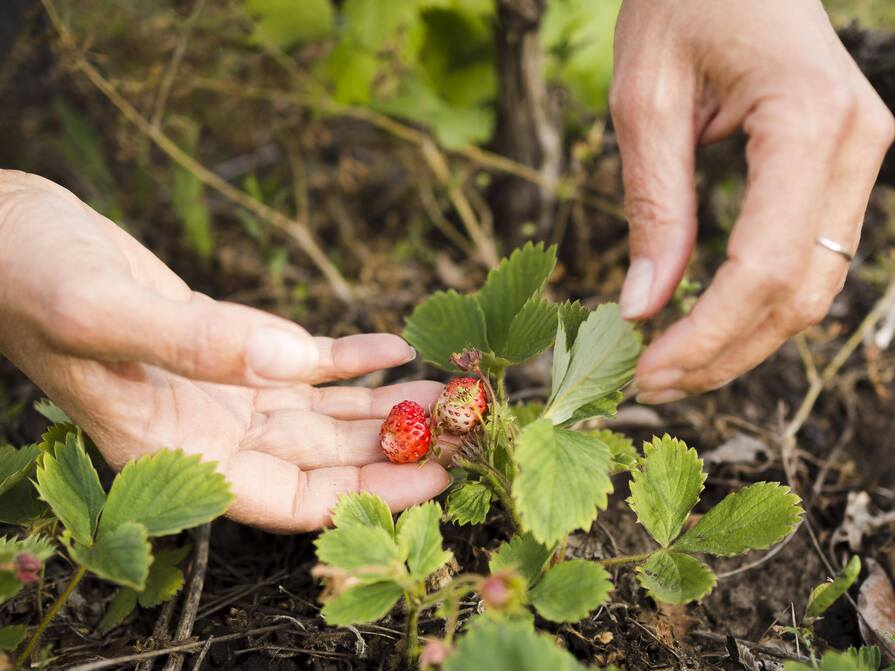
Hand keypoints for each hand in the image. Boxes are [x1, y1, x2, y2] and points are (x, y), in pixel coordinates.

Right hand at [0, 171, 449, 531]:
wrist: (10, 235)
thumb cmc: (29, 278)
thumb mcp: (99, 312)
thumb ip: (193, 342)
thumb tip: (289, 360)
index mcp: (173, 453)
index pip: (289, 501)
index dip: (367, 495)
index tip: (438, 475)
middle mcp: (207, 434)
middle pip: (325, 460)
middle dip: (399, 447)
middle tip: (473, 427)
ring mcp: (223, 391)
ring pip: (324, 413)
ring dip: (389, 403)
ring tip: (455, 389)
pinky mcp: (230, 348)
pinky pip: (304, 363)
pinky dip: (351, 357)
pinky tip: (394, 346)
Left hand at [610, 0, 894, 402]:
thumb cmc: (684, 2)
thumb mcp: (646, 100)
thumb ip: (655, 206)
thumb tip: (644, 308)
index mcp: (810, 122)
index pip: (763, 269)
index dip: (705, 337)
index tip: (645, 372)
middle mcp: (858, 145)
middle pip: (797, 293)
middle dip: (723, 354)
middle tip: (649, 384)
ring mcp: (861, 157)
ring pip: (812, 287)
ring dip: (742, 340)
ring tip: (669, 366)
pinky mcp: (843, 166)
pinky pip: (809, 258)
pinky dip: (757, 305)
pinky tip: (704, 325)